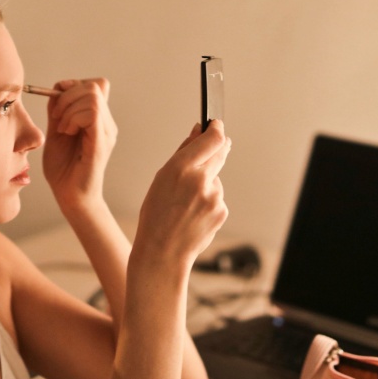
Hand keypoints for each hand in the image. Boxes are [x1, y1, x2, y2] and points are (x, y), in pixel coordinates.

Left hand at [42, 78, 117, 211]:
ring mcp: (106, 132)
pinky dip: (74, 118)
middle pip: (94, 86)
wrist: (69, 196)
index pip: (96, 84)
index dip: (75, 85)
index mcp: (97, 119)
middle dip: (68, 96)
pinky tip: (66, 132)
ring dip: (69, 108)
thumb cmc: (63, 168)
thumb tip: (58, 89)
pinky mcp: (101, 142)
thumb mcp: (56, 132)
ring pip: (92, 96)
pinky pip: (92, 114)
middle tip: (57, 118)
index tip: (57, 99)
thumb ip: (58, 111)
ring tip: (62, 128)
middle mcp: (106, 123)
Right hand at [133, 120, 230, 268]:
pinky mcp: (222, 211)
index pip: (211, 139)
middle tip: (220, 142)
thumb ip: (183, 153)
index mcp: (180, 168)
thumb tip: (197, 132)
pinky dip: (208, 203)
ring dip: (207, 184)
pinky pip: (217, 199)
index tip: (217, 125)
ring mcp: (214, 197)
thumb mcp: (161, 179)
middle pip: (220, 153)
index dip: (216, 129)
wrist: (163, 253)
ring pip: (215, 180)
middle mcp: (200, 180)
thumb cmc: (155, 216)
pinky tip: (193, 215)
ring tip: (186, 203)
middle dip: (220, 147)